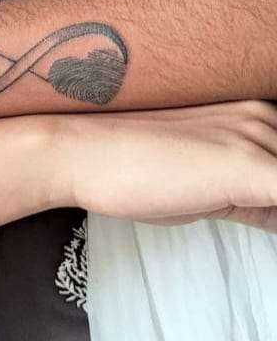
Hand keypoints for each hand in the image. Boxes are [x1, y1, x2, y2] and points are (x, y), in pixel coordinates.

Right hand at [61, 100, 276, 231]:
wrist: (82, 151)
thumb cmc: (127, 167)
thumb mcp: (201, 182)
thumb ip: (249, 197)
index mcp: (252, 112)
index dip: (270, 196)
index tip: (261, 213)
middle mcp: (262, 115)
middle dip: (274, 205)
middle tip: (254, 220)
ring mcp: (257, 139)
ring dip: (274, 212)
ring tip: (245, 218)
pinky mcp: (250, 168)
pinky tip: (264, 229)